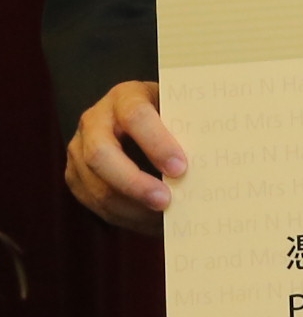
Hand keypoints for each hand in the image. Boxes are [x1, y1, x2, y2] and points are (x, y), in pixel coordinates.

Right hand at [66, 80, 186, 230]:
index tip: (180, 168)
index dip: (156, 143)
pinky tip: (149, 220)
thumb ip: (189, 129)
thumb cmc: (170, 115)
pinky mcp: (75, 175)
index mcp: (126, 96)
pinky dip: (123, 215)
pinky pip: (93, 202)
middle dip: (134, 183)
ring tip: (162, 217)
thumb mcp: (180, 111)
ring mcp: (79, 148)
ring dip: (130, 207)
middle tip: (165, 201)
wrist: (142, 118)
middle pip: (101, 154)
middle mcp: (95, 120)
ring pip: (95, 184)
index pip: (135, 116)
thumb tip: (212, 160)